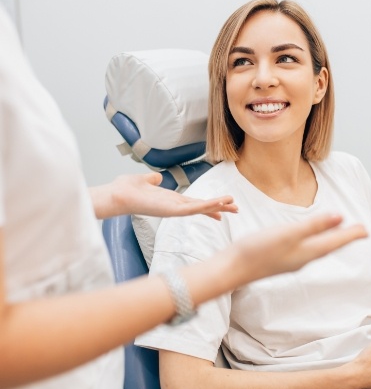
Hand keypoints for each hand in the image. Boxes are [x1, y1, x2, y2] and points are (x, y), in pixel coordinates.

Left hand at [92, 172, 238, 219]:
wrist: (116, 195)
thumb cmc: (126, 189)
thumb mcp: (144, 180)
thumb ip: (152, 179)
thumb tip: (156, 177)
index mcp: (170, 200)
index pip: (194, 203)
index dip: (209, 204)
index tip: (223, 207)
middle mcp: (174, 206)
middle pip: (202, 207)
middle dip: (219, 207)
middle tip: (236, 209)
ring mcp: (174, 210)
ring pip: (201, 208)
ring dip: (217, 206)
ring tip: (234, 205)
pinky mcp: (171, 211)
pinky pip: (193, 209)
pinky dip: (206, 206)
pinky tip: (218, 204)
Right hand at [234, 214, 366, 284]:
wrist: (233, 269)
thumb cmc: (258, 250)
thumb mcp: (289, 233)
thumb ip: (314, 226)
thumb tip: (340, 217)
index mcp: (308, 252)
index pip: (335, 242)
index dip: (351, 234)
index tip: (366, 230)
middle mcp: (302, 259)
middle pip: (329, 246)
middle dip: (344, 238)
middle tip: (359, 232)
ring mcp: (291, 261)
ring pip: (318, 249)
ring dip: (330, 241)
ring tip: (338, 234)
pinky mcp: (280, 259)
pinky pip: (306, 250)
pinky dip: (314, 243)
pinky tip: (308, 240)